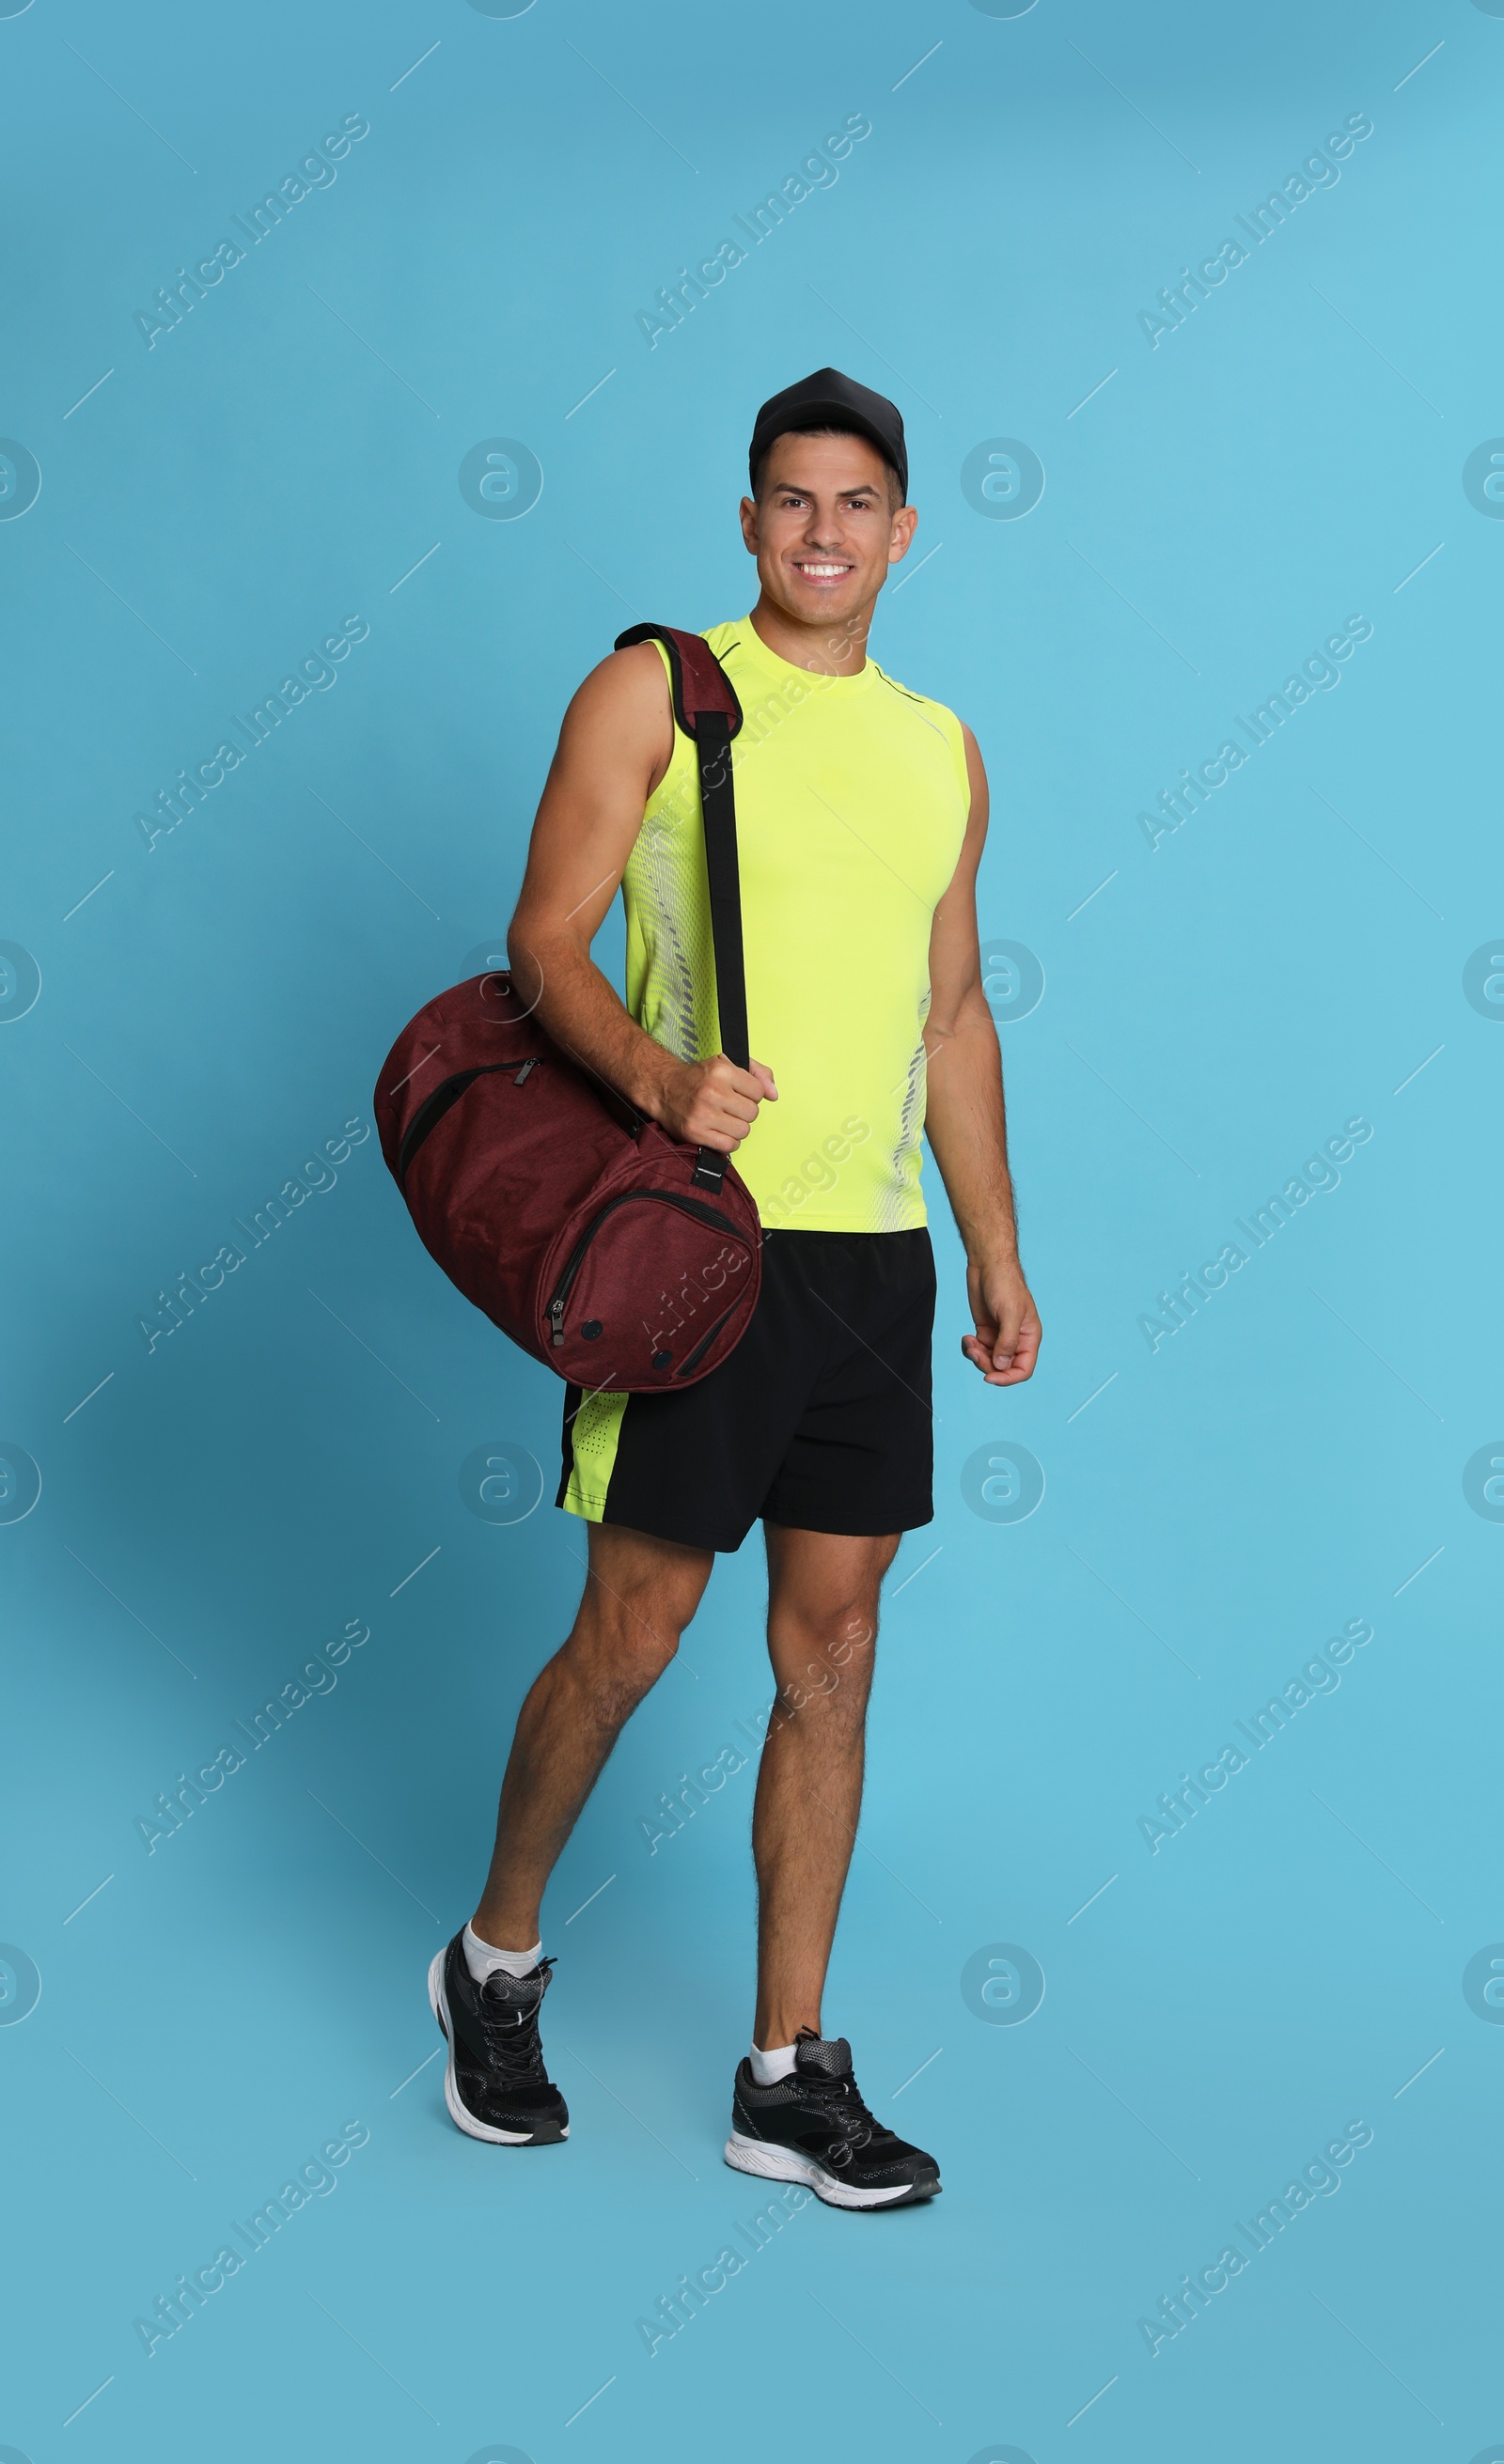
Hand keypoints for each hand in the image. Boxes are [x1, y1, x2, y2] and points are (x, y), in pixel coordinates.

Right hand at [657, 1054, 777, 1151]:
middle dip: (744, 1112)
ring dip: (736, 1128)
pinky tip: (719, 1131)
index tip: (738, 1094)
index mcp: (722, 1071)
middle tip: (729, 1107)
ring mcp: (703, 1113)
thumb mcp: (727, 1064)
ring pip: (743, 1131)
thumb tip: (774, 1094)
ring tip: (723, 1119)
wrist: (664, 1088)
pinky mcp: (696, 1132)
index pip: (758, 1093)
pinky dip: (728, 1141)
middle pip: (752, 1113)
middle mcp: (713, 1091)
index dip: (751, 1095)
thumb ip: (757, 1074)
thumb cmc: (698, 1078)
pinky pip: (730, 1145)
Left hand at [962, 1254, 1040, 1384]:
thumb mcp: (1010, 1313)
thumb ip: (1007, 1342)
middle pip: (1003, 1368)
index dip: (1008, 1378)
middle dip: (987, 1364)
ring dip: (976, 1356)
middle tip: (974, 1350)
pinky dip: (970, 1349)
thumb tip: (1001, 1366)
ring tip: (969, 1341)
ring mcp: (999, 1336)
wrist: (988, 1265)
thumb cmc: (1005, 1284)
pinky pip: (978, 1350)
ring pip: (988, 1361)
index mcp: (1029, 1338)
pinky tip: (966, 1337)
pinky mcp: (985, 1331)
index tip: (989, 1377)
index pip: (1023, 1369)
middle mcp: (1016, 1340)